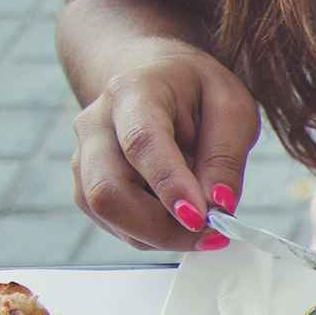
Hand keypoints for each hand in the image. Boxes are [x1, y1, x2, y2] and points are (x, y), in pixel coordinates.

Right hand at [70, 44, 260, 251]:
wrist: (151, 79)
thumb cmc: (196, 93)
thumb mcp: (231, 108)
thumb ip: (225, 156)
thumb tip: (219, 204)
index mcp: (133, 93)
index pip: (142, 143)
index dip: (169, 186)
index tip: (201, 218)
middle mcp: (95, 125)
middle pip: (107, 191)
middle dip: (161, 227)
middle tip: (213, 235)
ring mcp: (84, 158)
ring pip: (108, 215)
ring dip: (161, 235)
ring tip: (204, 225)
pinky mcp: (87, 187)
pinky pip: (116, 226)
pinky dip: (152, 235)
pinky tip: (179, 219)